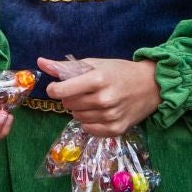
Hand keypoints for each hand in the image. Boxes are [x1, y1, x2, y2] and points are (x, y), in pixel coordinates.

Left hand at [39, 57, 159, 137]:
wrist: (152, 86)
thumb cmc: (120, 72)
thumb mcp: (95, 64)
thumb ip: (66, 66)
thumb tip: (40, 62)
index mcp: (98, 79)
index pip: (63, 91)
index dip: (54, 90)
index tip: (56, 88)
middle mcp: (104, 99)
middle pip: (69, 104)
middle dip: (70, 98)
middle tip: (83, 92)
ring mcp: (111, 116)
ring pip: (78, 118)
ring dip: (80, 110)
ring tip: (93, 101)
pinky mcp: (117, 129)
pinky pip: (89, 129)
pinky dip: (89, 123)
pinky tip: (98, 113)